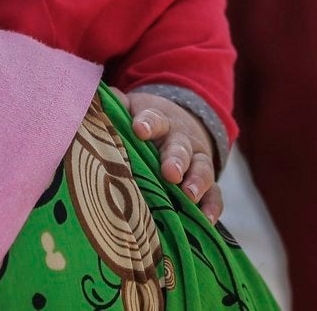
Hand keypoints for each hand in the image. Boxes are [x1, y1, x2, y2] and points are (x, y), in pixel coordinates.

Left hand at [126, 90, 222, 221]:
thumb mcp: (133, 109)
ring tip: (189, 195)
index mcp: (160, 121)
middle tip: (170, 173)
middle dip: (175, 160)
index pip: (155, 119)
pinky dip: (212, 206)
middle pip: (180, 147)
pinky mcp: (207, 182)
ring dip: (197, 182)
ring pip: (201, 169)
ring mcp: (196, 161)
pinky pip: (215, 194)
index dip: (147, 124)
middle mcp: (181, 140)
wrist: (181, 123)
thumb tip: (101, 98)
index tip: (140, 130)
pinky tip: (207, 219)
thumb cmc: (146, 123)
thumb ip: (118, 105)